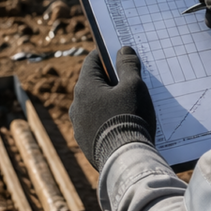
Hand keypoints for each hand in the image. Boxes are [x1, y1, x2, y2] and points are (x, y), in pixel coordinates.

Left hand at [69, 47, 156, 170]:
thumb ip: (128, 66)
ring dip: (108, 102)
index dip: (107, 54)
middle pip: (93, 84)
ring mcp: (78, 126)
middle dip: (111, 80)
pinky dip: (107, 120)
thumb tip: (123, 50)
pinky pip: (96, 125)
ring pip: (94, 106)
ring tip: (130, 105)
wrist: (124, 159)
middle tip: (130, 80)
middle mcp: (76, 106)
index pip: (92, 61)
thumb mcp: (134, 86)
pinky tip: (124, 125)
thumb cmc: (129, 116)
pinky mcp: (85, 143)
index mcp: (84, 88)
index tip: (121, 54)